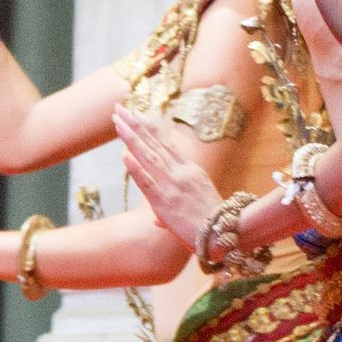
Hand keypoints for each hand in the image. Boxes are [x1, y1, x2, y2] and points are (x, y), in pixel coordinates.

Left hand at [114, 105, 222, 248]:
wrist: (223, 234)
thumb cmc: (213, 222)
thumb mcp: (198, 204)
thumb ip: (175, 206)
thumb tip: (155, 220)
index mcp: (191, 170)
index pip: (166, 144)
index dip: (150, 128)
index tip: (138, 114)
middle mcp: (180, 173)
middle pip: (154, 144)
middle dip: (135, 125)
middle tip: (120, 108)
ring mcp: (172, 186)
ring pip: (148, 157)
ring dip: (131, 138)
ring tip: (118, 122)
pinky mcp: (164, 203)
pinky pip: (147, 183)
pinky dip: (135, 169)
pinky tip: (124, 155)